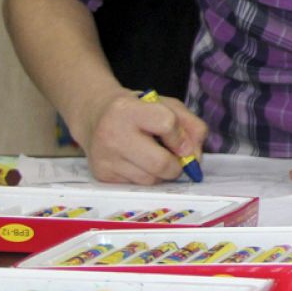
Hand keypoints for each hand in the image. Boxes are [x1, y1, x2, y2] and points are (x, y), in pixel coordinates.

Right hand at [76, 90, 206, 185]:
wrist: (95, 117)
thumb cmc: (137, 109)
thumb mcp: (166, 105)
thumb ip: (190, 125)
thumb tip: (196, 157)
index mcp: (127, 109)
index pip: (166, 124)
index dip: (180, 135)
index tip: (179, 139)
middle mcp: (112, 134)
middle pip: (160, 163)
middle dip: (177, 165)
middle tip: (176, 157)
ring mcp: (105, 157)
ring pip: (151, 179)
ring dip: (162, 173)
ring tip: (154, 155)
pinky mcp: (102, 175)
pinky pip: (138, 185)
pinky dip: (147, 177)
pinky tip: (140, 162)